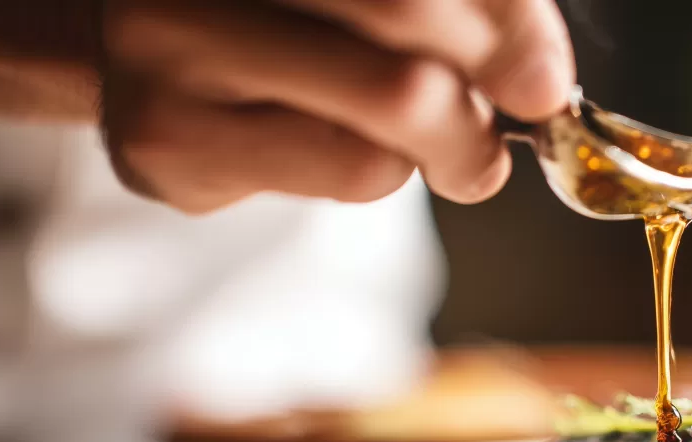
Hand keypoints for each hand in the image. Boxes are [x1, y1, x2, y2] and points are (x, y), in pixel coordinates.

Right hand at [99, 0, 574, 212]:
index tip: (544, 77)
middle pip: (405, 9)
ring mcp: (171, 45)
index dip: (506, 16)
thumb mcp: (360, 4)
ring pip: (391, 104)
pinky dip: (389, 174)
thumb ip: (447, 12)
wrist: (147, 67)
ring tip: (446, 144)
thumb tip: (539, 77)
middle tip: (521, 112)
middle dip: (491, 73)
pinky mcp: (168, 140)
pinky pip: (347, 170)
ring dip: (453, 143)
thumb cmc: (279, 26)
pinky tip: (359, 153)